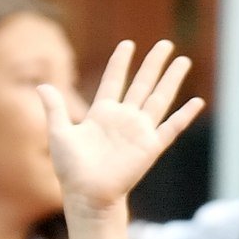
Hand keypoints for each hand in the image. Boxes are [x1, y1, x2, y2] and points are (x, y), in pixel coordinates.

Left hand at [38, 40, 203, 212]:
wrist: (86, 195)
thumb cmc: (71, 168)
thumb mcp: (59, 133)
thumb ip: (54, 108)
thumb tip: (41, 85)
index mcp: (101, 113)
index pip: (114, 81)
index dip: (120, 62)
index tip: (128, 44)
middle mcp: (123, 118)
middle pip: (142, 84)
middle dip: (153, 64)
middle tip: (165, 44)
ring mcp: (138, 131)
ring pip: (159, 99)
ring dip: (171, 80)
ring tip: (183, 61)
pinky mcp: (150, 146)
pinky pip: (171, 128)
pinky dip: (184, 116)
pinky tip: (197, 102)